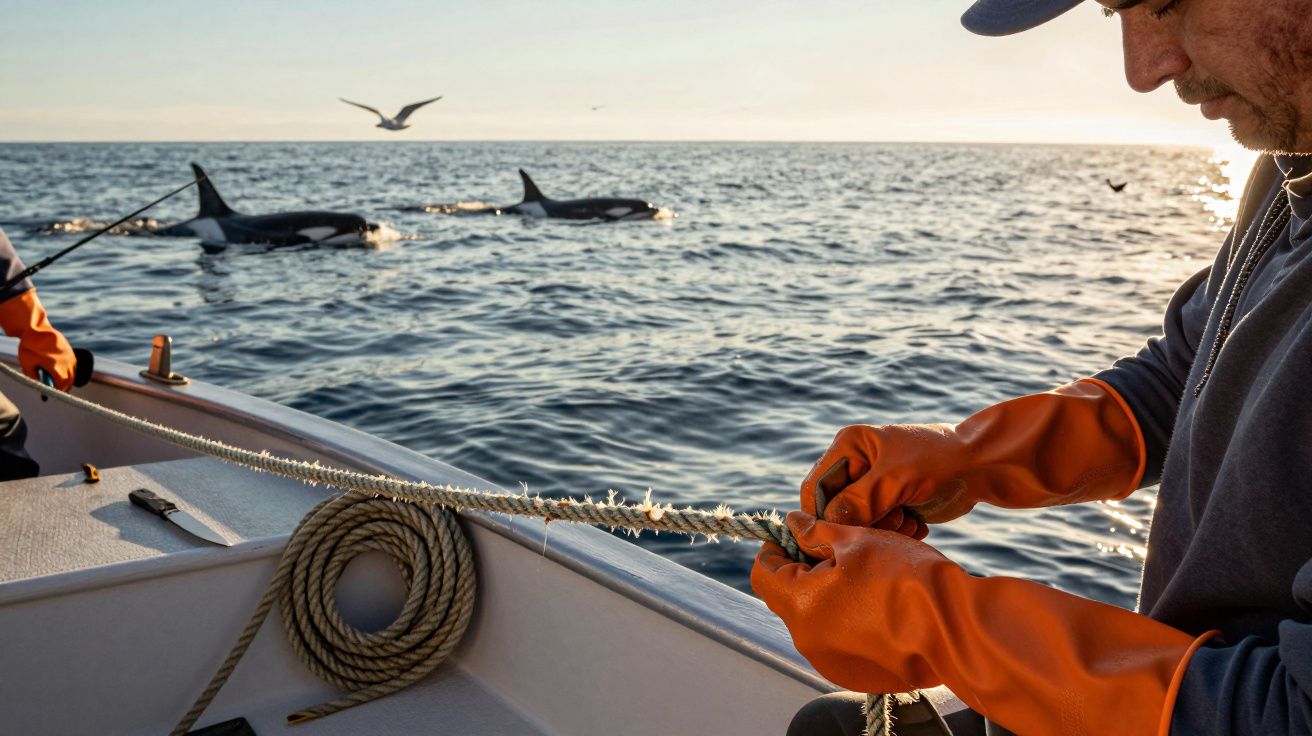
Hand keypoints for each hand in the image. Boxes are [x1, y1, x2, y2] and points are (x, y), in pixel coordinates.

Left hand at [0, 290, 74, 390]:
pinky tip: (61, 370)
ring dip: (68, 378)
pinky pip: (73, 365)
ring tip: (59, 382)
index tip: (53, 394)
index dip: (58, 391)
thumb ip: (34, 377)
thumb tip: (41, 386)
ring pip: (73, 372)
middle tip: (57, 390)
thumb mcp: (27, 364)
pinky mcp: (71, 351)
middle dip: (65, 386)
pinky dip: (69, 370)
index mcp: (56, 366)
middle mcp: (66, 362)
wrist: (37, 329)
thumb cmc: (29, 347)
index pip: (62, 384)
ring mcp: (70, 356)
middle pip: (70, 380)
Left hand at [752, 512, 1213, 735]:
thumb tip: (791, 526)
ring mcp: (848, 658)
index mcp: (810, 605)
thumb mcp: (872, 543)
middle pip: (795, 587)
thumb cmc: (932, 579)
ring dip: (842, 574)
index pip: (766, 566)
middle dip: (813, 555)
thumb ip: (820, 536)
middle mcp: (821, 639)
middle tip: (843, 530)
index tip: (799, 520)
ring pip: (826, 605)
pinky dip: (866, 599)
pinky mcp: (881, 664)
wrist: (992, 633)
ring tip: (879, 546)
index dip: (779, 538)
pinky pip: (857, 625)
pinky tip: (898, 575)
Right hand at [800, 380, 1145, 529]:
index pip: (817, 488)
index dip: (823, 515)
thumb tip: (825, 524)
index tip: (838, 538)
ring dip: (883, 531)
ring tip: (908, 524)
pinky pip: (881, 528)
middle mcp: (858, 464)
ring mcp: (876, 485)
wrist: (984, 466)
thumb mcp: (895, 479)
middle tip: (891, 524)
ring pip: (860, 524)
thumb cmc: (939, 461)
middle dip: (863, 524)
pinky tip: (918, 525)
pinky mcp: (894, 501)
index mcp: (849, 446)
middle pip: (837, 510)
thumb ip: (858, 501)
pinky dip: (897, 532)